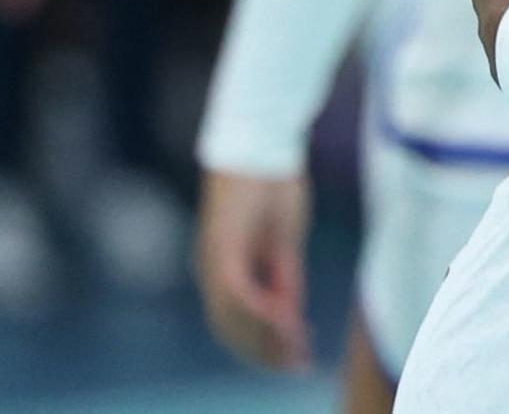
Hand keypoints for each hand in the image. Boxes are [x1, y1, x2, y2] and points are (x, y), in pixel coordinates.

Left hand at [196, 167, 311, 371]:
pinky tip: (285, 323)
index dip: (265, 345)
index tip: (296, 358)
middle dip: (265, 352)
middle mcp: (210, 269)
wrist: (263, 143)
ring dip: (264, 339)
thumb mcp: (284, 242)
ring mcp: (213, 259)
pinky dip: (260, 313)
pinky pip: (238, 294)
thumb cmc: (273, 184)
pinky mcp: (222, 247)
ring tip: (295, 350)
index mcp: (224, 267)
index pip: (238, 321)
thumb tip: (289, 316)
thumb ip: (283, 279)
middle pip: (231, 329)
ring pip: (230, 319)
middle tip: (297, 365)